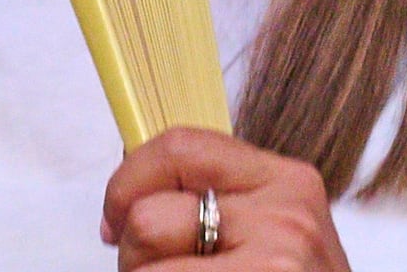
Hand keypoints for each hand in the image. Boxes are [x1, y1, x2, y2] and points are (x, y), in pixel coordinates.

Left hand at [101, 127, 352, 271]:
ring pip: (145, 269)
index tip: (117, 218)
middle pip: (149, 216)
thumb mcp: (274, 234)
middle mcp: (285, 219)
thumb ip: (222, 201)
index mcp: (289, 182)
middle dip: (136, 255)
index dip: (128, 182)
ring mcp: (271, 266)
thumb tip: (130, 197)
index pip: (181, 146)